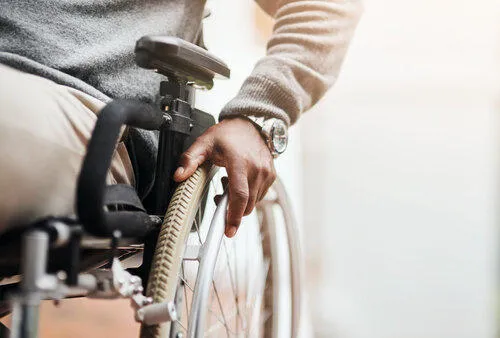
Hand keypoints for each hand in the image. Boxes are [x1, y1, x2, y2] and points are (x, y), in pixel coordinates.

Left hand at [173, 117, 275, 237]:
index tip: (229, 231)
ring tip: (227, 185)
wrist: (251, 124)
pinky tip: (239, 182)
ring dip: (240, 202)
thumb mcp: (204, 142)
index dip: (234, 216)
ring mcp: (267, 173)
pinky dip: (248, 196)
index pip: (239, 195)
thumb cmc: (228, 134)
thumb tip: (178, 176)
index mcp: (240, 162)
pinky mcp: (272, 176)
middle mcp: (257, 169)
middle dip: (232, 210)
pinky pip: (260, 196)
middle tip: (218, 198)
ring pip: (254, 202)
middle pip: (247, 204)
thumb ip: (189, 160)